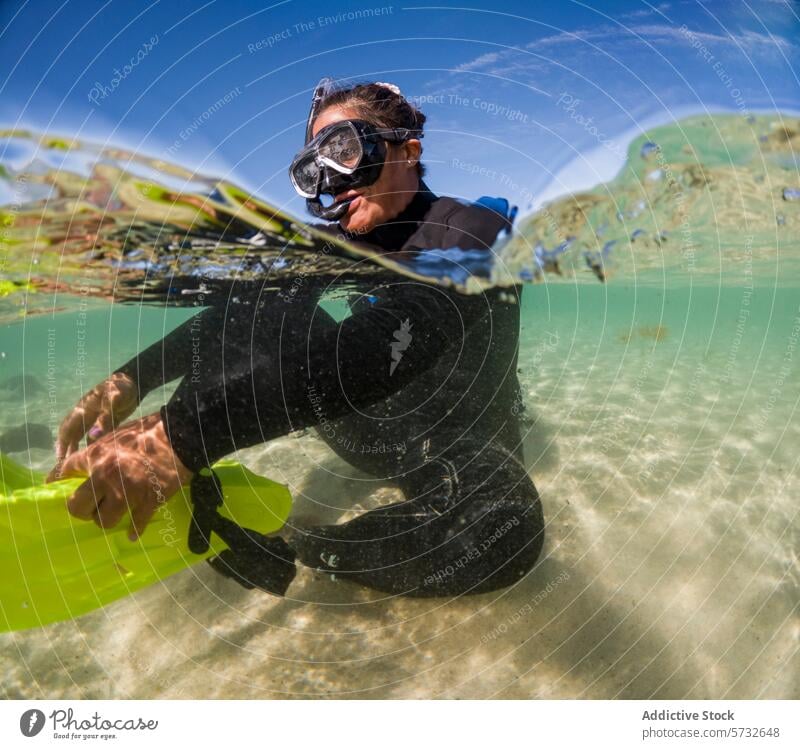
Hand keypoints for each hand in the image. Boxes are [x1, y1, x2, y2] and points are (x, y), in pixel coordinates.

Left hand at [47, 413, 193, 540]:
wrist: (182, 435)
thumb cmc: (150, 430)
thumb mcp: (118, 434)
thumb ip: (100, 449)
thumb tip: (86, 462)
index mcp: (97, 456)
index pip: (64, 471)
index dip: (56, 482)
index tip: (54, 487)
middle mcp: (106, 477)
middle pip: (78, 507)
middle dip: (82, 510)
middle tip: (90, 508)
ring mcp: (127, 492)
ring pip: (104, 521)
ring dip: (107, 519)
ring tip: (114, 515)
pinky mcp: (148, 501)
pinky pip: (135, 524)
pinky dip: (133, 530)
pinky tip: (132, 533)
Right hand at [55, 372, 139, 460]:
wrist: (134, 381)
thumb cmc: (121, 388)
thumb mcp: (113, 400)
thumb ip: (104, 418)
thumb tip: (93, 436)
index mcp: (83, 409)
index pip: (68, 428)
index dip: (63, 443)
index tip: (60, 458)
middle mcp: (86, 414)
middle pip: (73, 433)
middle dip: (68, 448)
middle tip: (65, 465)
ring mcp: (97, 417)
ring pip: (84, 435)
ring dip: (80, 447)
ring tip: (78, 463)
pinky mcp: (108, 420)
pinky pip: (98, 434)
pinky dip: (94, 444)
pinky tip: (95, 454)